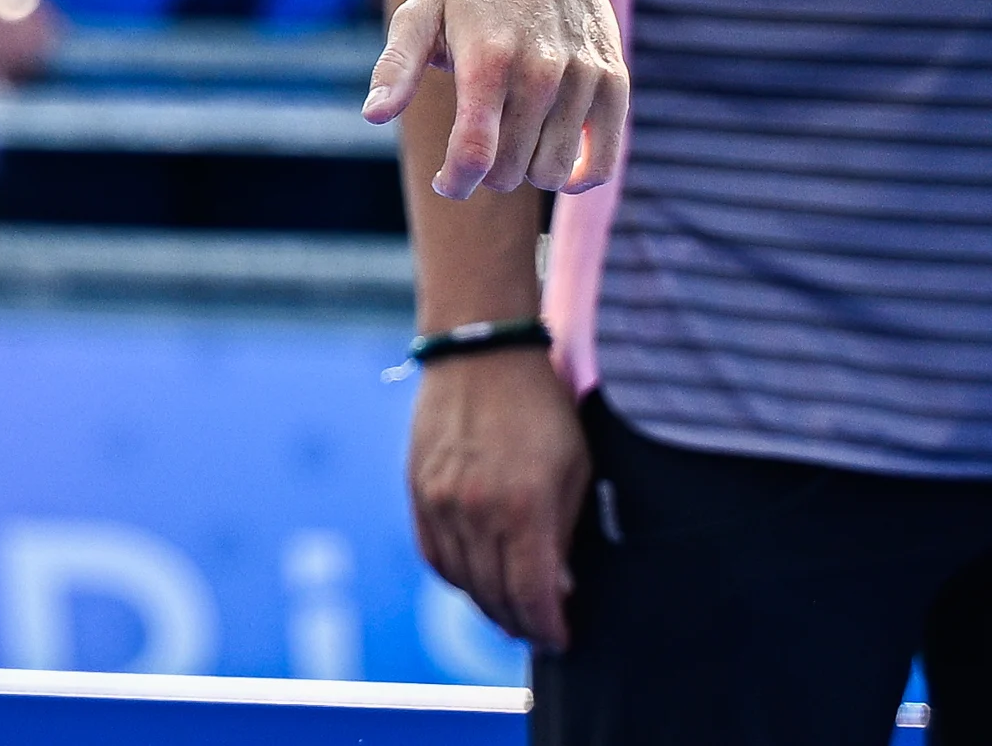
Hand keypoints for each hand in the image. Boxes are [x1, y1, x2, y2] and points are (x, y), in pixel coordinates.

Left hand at [366, 0, 625, 197]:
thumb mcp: (418, 16)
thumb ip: (395, 68)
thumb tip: (373, 115)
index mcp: (488, 60)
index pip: (474, 152)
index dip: (455, 181)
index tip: (445, 182)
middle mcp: (541, 71)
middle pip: (511, 169)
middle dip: (485, 173)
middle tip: (474, 149)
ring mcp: (584, 77)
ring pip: (553, 172)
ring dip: (526, 171)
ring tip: (510, 142)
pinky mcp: (615, 80)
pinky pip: (604, 162)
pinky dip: (578, 177)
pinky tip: (553, 162)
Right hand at [408, 346, 589, 652]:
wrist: (480, 352)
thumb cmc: (540, 408)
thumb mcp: (573, 469)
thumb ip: (563, 533)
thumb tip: (557, 587)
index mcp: (524, 507)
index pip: (532, 594)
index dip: (548, 627)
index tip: (560, 638)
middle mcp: (476, 510)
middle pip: (494, 595)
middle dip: (520, 623)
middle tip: (538, 631)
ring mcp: (440, 500)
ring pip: (461, 580)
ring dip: (486, 604)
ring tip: (508, 611)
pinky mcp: (417, 488)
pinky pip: (433, 553)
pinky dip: (454, 576)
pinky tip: (474, 579)